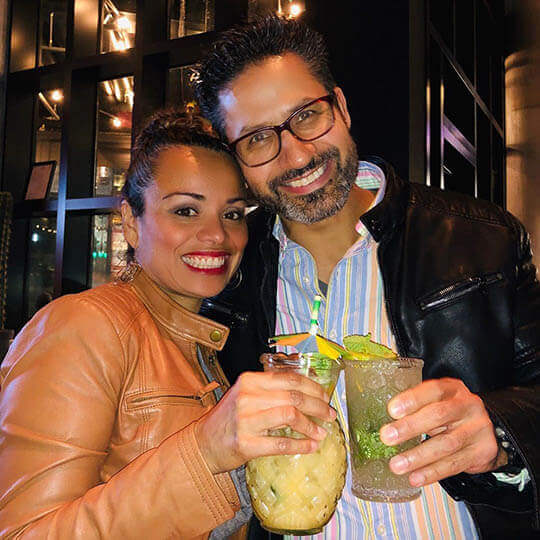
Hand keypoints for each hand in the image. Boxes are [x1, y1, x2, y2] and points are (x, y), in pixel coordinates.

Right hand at [195, 371, 336, 473]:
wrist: (203, 443)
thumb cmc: (229, 418)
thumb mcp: (246, 393)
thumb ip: (270, 386)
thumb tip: (304, 380)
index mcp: (249, 380)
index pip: (289, 378)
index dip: (312, 386)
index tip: (324, 396)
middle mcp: (247, 397)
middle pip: (294, 396)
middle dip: (318, 406)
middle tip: (329, 414)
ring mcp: (246, 420)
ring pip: (290, 416)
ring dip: (311, 426)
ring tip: (322, 432)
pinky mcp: (246, 443)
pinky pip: (281, 443)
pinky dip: (301, 445)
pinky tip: (311, 446)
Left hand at [379, 377, 503, 486]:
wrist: (491, 430)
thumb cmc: (453, 413)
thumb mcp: (439, 402)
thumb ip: (419, 407)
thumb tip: (387, 422)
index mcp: (453, 389)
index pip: (433, 390)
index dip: (412, 399)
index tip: (392, 410)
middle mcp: (467, 406)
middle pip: (438, 415)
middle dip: (410, 427)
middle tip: (387, 437)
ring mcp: (477, 429)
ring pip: (446, 444)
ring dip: (417, 456)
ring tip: (396, 465)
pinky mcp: (482, 452)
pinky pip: (454, 464)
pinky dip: (432, 472)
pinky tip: (415, 477)